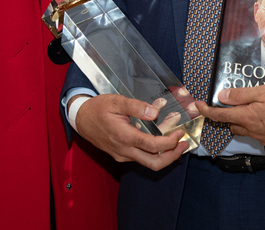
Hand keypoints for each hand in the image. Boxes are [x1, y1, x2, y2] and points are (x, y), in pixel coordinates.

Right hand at [73, 94, 188, 170]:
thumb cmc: (98, 109)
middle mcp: (124, 150)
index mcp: (124, 136)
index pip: (153, 146)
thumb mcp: (116, 101)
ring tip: (177, 145)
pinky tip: (160, 143)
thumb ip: (136, 107)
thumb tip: (155, 112)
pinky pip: (140, 159)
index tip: (180, 133)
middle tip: (184, 145)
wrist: (80, 119)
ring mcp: (122, 155)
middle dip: (172, 156)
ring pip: (147, 163)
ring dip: (165, 157)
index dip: (170, 142)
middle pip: (154, 163)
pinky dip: (154, 154)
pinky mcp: (121, 155)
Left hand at [196, 84, 264, 150]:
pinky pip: (256, 134)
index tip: (198, 106)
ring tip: (246, 109)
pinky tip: (263, 118)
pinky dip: (253, 126)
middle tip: (225, 105)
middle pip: (230, 124)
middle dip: (224, 115)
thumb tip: (222, 96)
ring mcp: (261, 138)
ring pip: (242, 130)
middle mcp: (250, 130)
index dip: (206, 111)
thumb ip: (242, 94)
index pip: (219, 115)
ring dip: (239, 121)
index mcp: (246, 116)